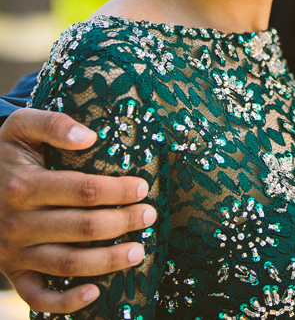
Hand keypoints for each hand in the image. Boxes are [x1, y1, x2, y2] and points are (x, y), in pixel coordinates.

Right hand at [0, 108, 156, 314]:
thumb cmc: (6, 152)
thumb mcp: (21, 126)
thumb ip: (53, 124)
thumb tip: (89, 136)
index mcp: (24, 186)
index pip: (83, 190)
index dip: (117, 190)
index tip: (142, 186)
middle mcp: (18, 223)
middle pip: (82, 228)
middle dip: (122, 223)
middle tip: (149, 216)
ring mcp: (13, 252)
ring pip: (67, 264)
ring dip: (107, 262)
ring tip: (139, 252)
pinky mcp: (11, 272)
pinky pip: (37, 297)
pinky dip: (64, 302)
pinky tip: (94, 293)